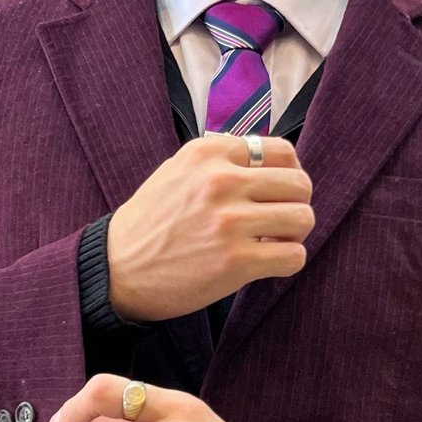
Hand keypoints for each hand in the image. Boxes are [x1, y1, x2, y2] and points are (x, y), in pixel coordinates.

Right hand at [105, 133, 313, 323]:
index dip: (288, 174)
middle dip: (296, 204)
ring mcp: (229, 222)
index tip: (277, 193)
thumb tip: (276, 164)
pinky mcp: (235, 261)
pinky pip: (294, 256)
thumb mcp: (178, 170)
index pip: (282, 152)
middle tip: (279, 221)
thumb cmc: (151, 222)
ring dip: (295, 234)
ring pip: (303, 217)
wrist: (117, 269)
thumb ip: (223, 161)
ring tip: (273, 242)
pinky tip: (267, 263)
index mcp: (208, 153)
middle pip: (300, 184)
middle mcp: (220, 181)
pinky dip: (288, 261)